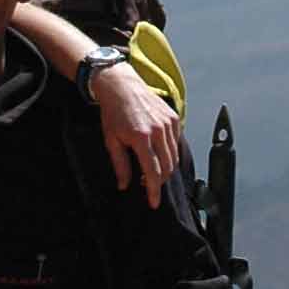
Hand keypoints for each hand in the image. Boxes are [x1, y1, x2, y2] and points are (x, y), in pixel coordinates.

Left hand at [93, 62, 179, 205]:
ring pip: (174, 157)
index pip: (152, 172)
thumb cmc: (113, 112)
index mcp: (141, 137)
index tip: (153, 203)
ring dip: (166, 169)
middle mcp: (158, 130)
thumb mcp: (111, 140)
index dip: (153, 191)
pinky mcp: (173, 117)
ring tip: (152, 171)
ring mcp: (167, 123)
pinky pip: (176, 143)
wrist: (120, 85)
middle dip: (159, 181)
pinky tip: (159, 155)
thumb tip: (125, 185)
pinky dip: (171, 153)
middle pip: (167, 167)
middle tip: (148, 185)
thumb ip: (120, 165)